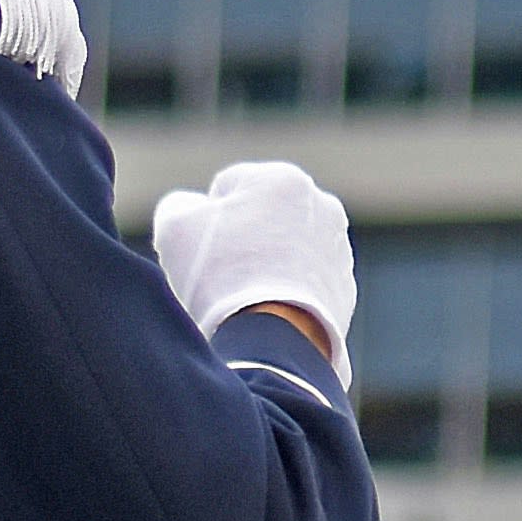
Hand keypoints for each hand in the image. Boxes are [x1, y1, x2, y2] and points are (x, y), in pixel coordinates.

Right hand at [147, 161, 357, 382]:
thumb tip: (193, 206)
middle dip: (240, 238)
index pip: (228, 187)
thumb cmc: (220, 276)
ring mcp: (339, 248)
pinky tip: (269, 312)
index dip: (205, 219)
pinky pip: (303, 282)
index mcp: (284, 179)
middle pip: (261, 217)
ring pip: (285, 249)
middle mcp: (322, 205)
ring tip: (244, 296)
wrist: (272, 342)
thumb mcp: (176, 227)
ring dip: (265, 264)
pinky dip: (286, 291)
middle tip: (219, 274)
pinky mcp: (345, 288)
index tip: (202, 249)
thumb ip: (180, 204)